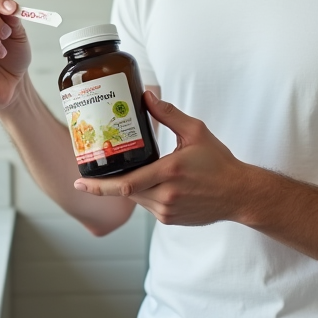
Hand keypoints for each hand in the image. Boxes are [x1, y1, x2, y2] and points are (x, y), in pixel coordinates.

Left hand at [73, 92, 253, 225]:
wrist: (238, 194)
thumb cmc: (219, 163)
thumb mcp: (196, 132)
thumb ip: (169, 115)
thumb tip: (147, 97)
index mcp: (170, 172)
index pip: (125, 184)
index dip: (98, 186)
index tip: (79, 182)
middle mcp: (166, 195)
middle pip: (125, 191)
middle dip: (107, 184)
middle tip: (87, 175)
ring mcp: (167, 211)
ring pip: (135, 199)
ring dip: (128, 186)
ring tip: (128, 171)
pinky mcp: (169, 220)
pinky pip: (147, 205)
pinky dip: (144, 193)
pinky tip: (152, 182)